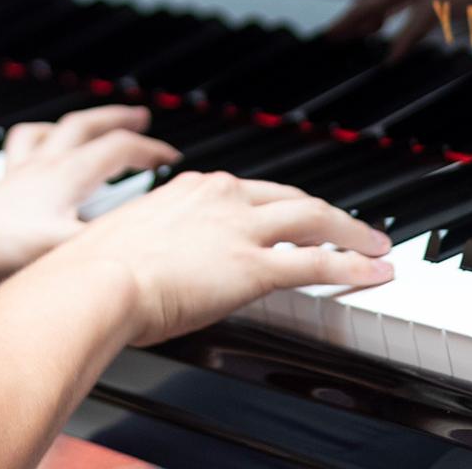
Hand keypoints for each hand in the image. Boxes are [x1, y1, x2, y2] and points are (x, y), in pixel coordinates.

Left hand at [0, 105, 177, 305]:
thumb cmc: (1, 247)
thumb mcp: (68, 249)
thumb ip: (109, 243)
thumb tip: (145, 243)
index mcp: (67, 175)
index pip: (118, 149)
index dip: (150, 151)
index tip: (172, 160)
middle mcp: (43, 166)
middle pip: (85, 126)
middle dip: (116, 119)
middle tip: (139, 116)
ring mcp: (19, 174)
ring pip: (50, 133)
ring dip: (73, 125)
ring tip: (85, 126)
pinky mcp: (0, 189)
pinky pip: (18, 153)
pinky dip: (33, 146)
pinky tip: (37, 156)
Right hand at [52, 172, 392, 346]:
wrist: (95, 282)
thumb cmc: (95, 271)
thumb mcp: (130, 242)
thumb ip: (157, 244)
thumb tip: (157, 264)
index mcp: (189, 188)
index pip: (249, 191)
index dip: (278, 206)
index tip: (291, 216)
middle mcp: (220, 196)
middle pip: (290, 197)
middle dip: (326, 212)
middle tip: (349, 225)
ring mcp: (240, 228)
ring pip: (314, 220)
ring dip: (352, 232)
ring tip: (376, 245)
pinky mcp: (254, 265)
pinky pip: (318, 262)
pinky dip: (354, 266)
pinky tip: (375, 272)